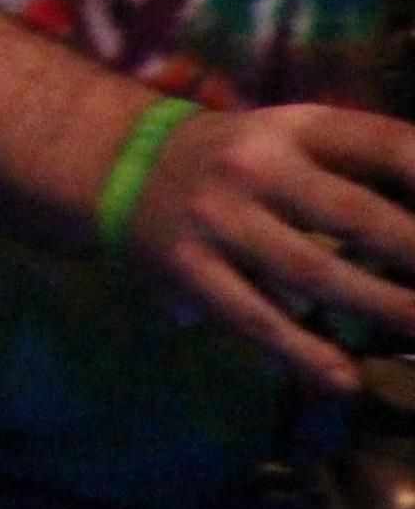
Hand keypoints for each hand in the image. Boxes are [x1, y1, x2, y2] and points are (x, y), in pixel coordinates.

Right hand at [123, 101, 414, 388]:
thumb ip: (368, 168)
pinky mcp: (188, 267)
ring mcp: (220, 218)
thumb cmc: (243, 160)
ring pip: (313, 272)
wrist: (122, 165)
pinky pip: (252, 315)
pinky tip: (343, 380)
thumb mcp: (298, 140)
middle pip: (358, 215)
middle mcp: (258, 167)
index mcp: (296, 128)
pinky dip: (300, 351)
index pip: (386, 146)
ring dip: (383, 309)